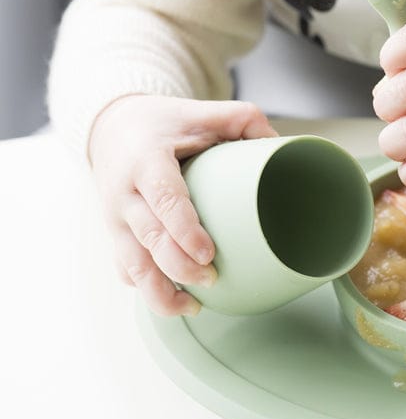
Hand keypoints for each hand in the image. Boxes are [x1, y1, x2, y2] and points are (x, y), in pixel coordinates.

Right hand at [88, 95, 276, 316]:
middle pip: (148, 239)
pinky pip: (126, 271)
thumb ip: (242, 118)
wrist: (111, 128)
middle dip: (179, 267)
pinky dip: (148, 290)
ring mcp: (117, 219)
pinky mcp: (116, 236)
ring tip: (194, 306)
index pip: (163, 199)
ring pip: (132, 266)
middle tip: (212, 279)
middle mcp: (125, 194)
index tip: (207, 253)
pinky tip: (175, 301)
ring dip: (160, 292)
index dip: (184, 230)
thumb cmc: (162, 123)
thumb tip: (281, 144)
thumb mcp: (199, 111)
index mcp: (146, 161)